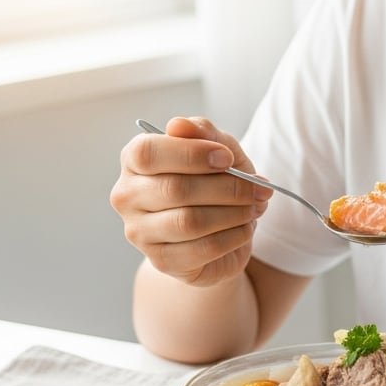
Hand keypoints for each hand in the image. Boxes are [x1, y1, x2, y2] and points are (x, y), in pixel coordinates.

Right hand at [109, 117, 271, 286]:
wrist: (219, 231)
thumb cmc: (214, 182)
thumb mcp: (218, 150)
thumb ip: (203, 133)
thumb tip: (179, 125)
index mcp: (134, 160)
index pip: (147, 153)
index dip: (191, 154)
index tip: (228, 159)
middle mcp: (127, 196)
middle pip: (174, 189)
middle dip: (227, 188)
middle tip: (258, 188)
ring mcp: (139, 232)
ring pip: (189, 222)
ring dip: (233, 213)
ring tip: (253, 208)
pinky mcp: (162, 261)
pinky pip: (202, 250)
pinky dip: (233, 237)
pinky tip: (245, 229)